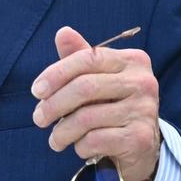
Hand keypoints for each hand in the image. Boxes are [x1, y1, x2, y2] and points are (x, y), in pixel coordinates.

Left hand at [30, 26, 160, 180]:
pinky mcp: (140, 138)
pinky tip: (81, 148)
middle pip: (84, 87)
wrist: (140, 146)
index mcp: (132, 60)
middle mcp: (144, 82)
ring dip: (62, 131)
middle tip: (38, 119)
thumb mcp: (96, 79)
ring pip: (87, 118)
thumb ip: (79, 57)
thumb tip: (63, 32)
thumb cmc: (111, 105)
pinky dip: (80, 146)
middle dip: (53, 105)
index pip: (87, 58)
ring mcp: (145, 110)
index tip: (36, 91)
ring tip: (55, 139)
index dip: (56, 74)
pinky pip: (96, 140)